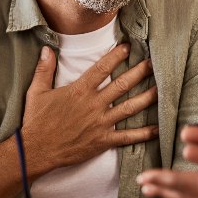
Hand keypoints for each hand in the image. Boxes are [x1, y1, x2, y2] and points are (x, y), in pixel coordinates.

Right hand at [21, 44, 157, 174]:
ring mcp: (101, 123)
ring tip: (161, 89)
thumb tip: (47, 49)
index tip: (128, 47)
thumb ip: (44, 69)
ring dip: (147, 98)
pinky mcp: (103, 140)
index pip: (102, 68)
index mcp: (79, 90)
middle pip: (122, 85)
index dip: (116, 56)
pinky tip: (157, 129)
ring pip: (130, 108)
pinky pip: (127, 136)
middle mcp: (94, 104)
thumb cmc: (36, 121)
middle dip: (139, 72)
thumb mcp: (37, 91)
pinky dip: (143, 133)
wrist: (37, 150)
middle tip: (154, 63)